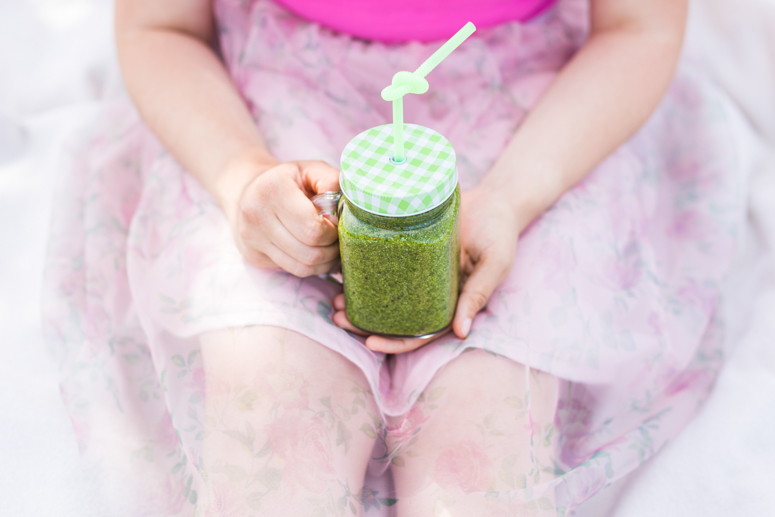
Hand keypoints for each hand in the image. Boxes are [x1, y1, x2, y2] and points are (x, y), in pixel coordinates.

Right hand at [218, 152, 340, 277]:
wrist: (246, 189)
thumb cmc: (288, 180)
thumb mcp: (311, 169)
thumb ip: (332, 181)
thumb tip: (345, 207)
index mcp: (273, 189)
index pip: (313, 229)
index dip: (333, 233)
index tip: (336, 224)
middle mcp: (256, 215)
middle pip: (309, 253)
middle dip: (331, 250)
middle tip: (338, 239)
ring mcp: (251, 238)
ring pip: (302, 267)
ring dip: (324, 262)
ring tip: (330, 248)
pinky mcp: (252, 255)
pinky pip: (292, 270)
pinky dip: (310, 266)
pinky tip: (315, 252)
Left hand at [332, 185, 522, 352]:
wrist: (494, 199)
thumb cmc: (499, 233)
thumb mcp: (495, 262)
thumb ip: (479, 294)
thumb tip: (461, 332)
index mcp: (450, 303)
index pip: (420, 333)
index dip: (395, 342)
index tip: (369, 342)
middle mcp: (430, 292)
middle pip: (394, 318)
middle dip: (365, 324)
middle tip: (338, 317)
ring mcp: (416, 271)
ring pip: (383, 295)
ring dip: (358, 301)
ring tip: (335, 299)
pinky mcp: (406, 248)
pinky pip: (381, 264)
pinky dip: (362, 272)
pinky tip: (343, 272)